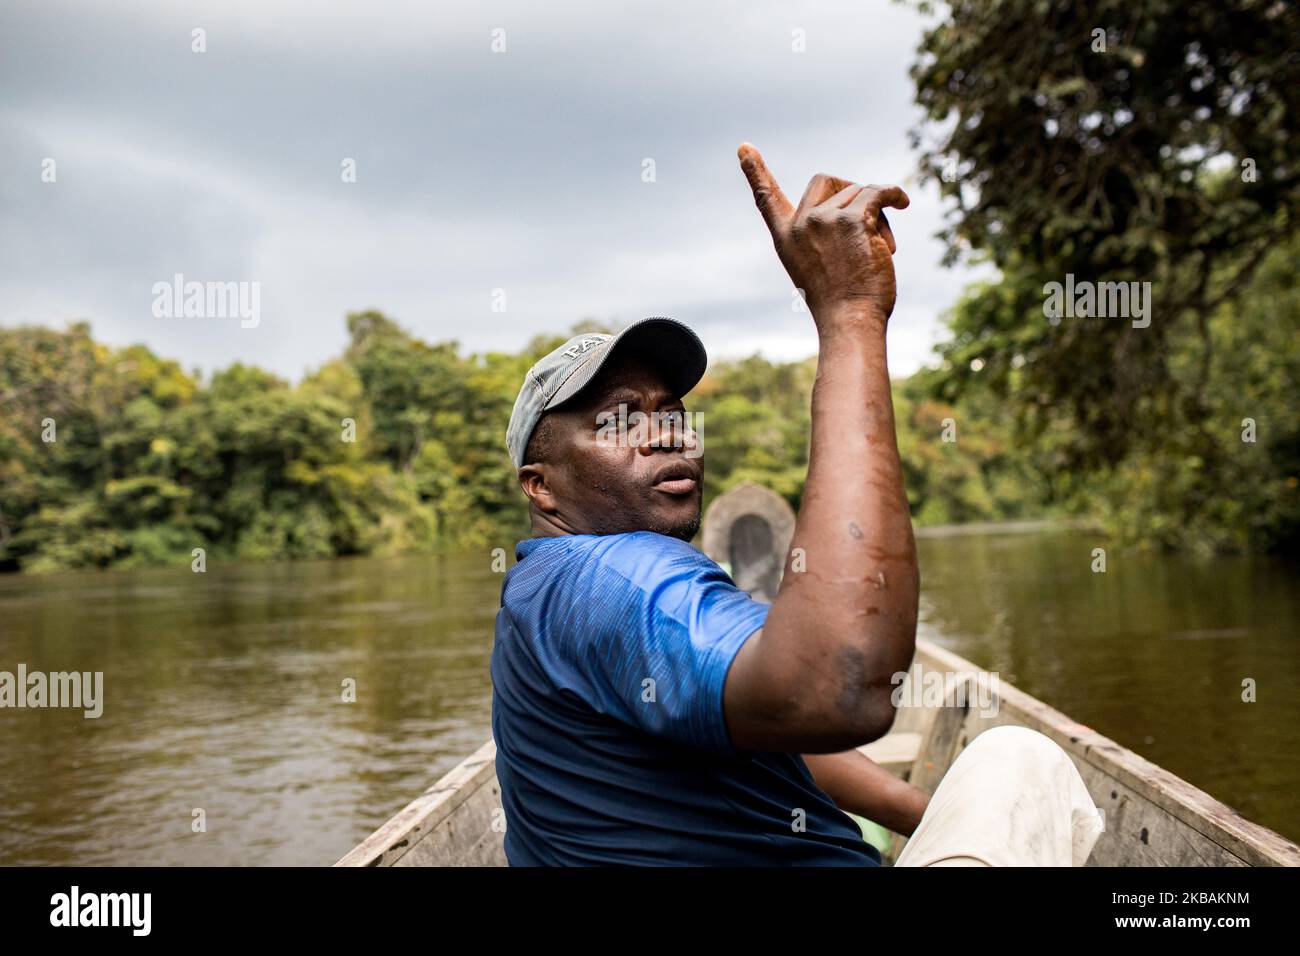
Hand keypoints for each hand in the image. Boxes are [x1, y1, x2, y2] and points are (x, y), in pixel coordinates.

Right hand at [738, 142, 908, 326]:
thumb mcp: (817, 266)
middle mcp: (801, 223)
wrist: (850, 320)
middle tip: (867, 219)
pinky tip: (903, 203)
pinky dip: (894, 196)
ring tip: (881, 248)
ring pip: (860, 192)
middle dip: (849, 192)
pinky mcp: (853, 219)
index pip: (766, 198)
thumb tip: (866, 199)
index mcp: (786, 237)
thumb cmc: (840, 301)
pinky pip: (879, 193)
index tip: (744, 147)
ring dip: (877, 214)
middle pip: (826, 180)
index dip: (755, 172)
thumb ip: (824, 234)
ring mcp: (825, 219)